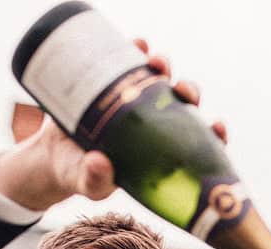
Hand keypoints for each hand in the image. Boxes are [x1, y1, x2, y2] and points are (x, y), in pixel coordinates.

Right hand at [0, 39, 227, 210]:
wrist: (52, 155)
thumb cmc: (80, 174)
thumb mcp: (87, 182)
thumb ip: (95, 179)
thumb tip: (100, 165)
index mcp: (160, 150)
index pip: (198, 143)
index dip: (214, 135)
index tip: (218, 125)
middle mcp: (154, 123)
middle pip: (183, 104)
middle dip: (189, 91)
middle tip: (180, 88)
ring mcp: (135, 100)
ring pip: (160, 79)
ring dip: (164, 66)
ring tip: (155, 60)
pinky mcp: (113, 84)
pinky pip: (129, 62)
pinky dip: (136, 50)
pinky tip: (138, 44)